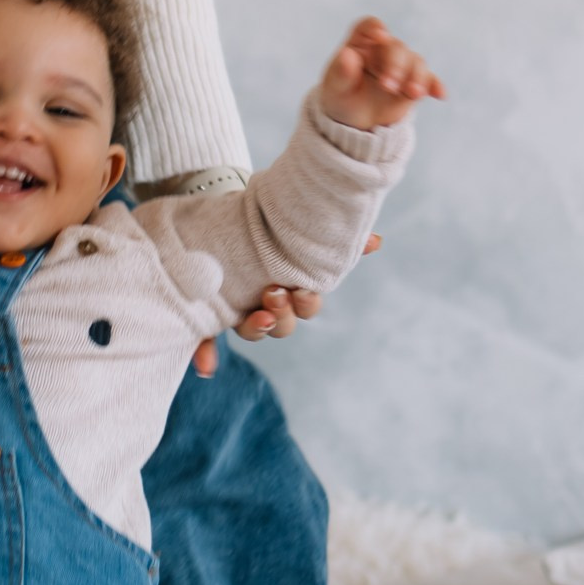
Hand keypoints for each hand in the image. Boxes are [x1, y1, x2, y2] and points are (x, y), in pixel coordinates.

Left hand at [190, 244, 379, 377]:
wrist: (218, 217)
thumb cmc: (263, 226)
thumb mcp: (293, 228)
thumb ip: (330, 238)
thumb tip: (377, 241)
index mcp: (289, 290)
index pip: (305, 307)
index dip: (306, 304)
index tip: (303, 291)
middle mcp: (266, 306)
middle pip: (281, 326)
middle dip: (282, 315)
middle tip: (274, 293)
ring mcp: (239, 311)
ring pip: (252, 332)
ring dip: (256, 328)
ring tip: (258, 312)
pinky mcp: (207, 312)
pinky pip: (206, 340)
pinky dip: (206, 355)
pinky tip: (206, 366)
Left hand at [320, 17, 445, 132]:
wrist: (355, 120)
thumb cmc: (341, 96)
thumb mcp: (335, 87)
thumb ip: (341, 71)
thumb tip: (347, 55)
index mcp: (361, 43)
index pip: (369, 26)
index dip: (375, 28)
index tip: (380, 36)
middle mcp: (384, 49)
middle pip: (396, 47)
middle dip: (396, 65)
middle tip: (388, 86)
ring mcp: (402, 65)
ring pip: (416, 61)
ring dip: (416, 76)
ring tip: (413, 93)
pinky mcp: (415, 82)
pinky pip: (428, 80)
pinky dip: (434, 85)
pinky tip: (440, 94)